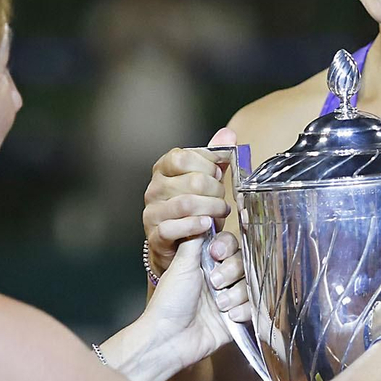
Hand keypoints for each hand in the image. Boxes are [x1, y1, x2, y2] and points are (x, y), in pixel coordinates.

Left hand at [142, 235, 251, 373]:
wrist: (168, 338)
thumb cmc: (169, 302)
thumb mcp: (181, 264)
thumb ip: (195, 239)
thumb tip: (204, 217)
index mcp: (204, 264)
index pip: (229, 245)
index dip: (227, 247)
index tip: (216, 253)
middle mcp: (218, 279)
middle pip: (243, 263)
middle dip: (231, 271)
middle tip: (214, 282)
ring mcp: (229, 299)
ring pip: (250, 285)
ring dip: (236, 293)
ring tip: (220, 304)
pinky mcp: (236, 319)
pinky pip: (254, 307)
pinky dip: (244, 310)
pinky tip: (229, 316)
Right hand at [143, 127, 236, 278]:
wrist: (179, 245)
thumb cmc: (194, 208)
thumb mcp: (205, 179)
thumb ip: (215, 157)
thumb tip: (228, 135)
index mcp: (164, 168)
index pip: (185, 157)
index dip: (208, 165)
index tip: (219, 173)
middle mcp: (154, 188)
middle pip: (192, 181)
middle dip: (216, 189)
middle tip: (223, 197)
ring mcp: (152, 212)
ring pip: (186, 203)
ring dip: (212, 208)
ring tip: (220, 211)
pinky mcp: (155, 235)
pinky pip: (174, 228)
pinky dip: (195, 226)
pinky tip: (207, 225)